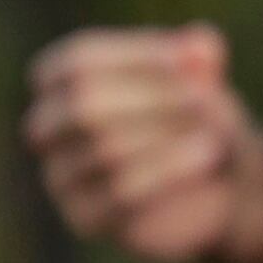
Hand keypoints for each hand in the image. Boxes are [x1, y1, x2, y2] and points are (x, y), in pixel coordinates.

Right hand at [23, 22, 262, 262]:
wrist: (211, 183)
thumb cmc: (192, 115)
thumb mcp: (201, 77)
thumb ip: (198, 56)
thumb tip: (200, 44)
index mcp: (59, 82)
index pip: (77, 62)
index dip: (135, 57)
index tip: (194, 61)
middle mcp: (47, 126)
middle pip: (82, 105)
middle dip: (152, 98)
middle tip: (206, 98)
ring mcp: (59, 175)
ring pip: (105, 151)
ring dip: (169, 138)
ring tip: (215, 134)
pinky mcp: (85, 218)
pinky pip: (121, 194)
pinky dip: (170, 171)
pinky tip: (207, 158)